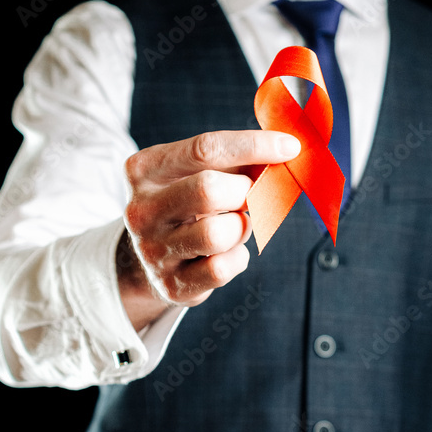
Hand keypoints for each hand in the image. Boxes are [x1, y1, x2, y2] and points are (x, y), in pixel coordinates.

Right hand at [118, 130, 300, 327]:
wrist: (153, 258)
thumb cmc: (189, 205)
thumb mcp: (199, 173)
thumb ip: (237, 160)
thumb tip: (284, 151)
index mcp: (145, 169)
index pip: (205, 149)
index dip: (254, 146)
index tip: (290, 146)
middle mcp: (141, 209)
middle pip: (209, 190)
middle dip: (244, 191)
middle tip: (250, 195)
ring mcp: (152, 250)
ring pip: (218, 234)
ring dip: (241, 227)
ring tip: (234, 225)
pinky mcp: (171, 285)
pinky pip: (222, 269)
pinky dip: (237, 257)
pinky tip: (227, 252)